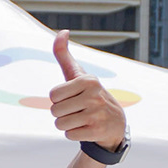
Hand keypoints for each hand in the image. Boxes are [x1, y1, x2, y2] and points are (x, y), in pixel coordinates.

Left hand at [40, 32, 122, 149]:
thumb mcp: (78, 74)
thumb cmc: (89, 95)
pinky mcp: (97, 131)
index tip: (73, 97)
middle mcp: (94, 95)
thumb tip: (62, 31)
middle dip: (61, 113)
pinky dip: (74, 134)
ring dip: (67, 124)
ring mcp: (97, 114)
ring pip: (60, 124)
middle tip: (77, 110)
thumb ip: (64, 54)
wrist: (114, 122)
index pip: (53, 94)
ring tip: (81, 119)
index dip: (58, 99)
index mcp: (88, 80)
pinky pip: (69, 135)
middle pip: (54, 110)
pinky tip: (87, 128)